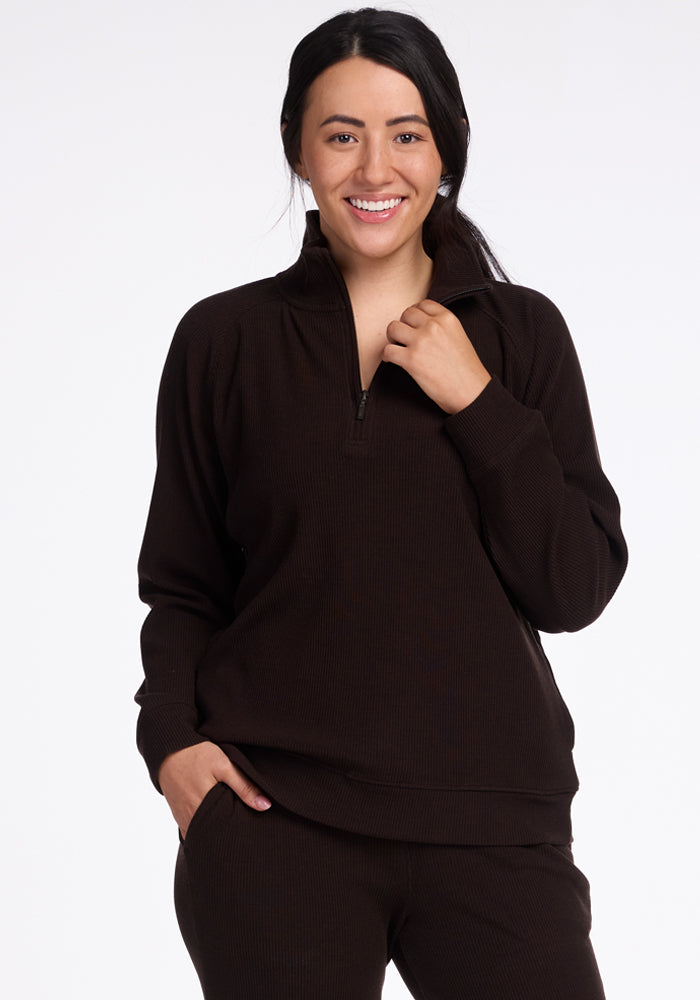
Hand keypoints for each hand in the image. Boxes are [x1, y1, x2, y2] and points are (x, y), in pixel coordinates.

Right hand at [158, 741, 271, 839]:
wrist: (168, 749)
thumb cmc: (197, 755)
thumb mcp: (224, 765)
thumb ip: (244, 786)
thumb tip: (265, 806)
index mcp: (205, 806)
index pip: (226, 832)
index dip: (239, 835)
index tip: (251, 836)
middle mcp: (192, 817)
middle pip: (214, 837)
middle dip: (228, 839)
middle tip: (243, 839)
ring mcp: (184, 818)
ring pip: (203, 836)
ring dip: (215, 836)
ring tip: (230, 834)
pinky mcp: (179, 816)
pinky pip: (192, 831)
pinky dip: (204, 832)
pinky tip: (214, 828)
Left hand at [382, 299, 490, 413]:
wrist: (472, 392)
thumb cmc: (467, 370)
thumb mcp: (459, 337)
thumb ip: (442, 327)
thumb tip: (423, 326)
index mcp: (447, 319)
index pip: (422, 304)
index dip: (415, 315)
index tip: (414, 326)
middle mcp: (433, 326)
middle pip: (405, 314)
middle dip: (403, 325)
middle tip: (404, 338)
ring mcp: (421, 341)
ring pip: (393, 328)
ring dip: (393, 338)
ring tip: (398, 348)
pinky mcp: (411, 359)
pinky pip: (387, 350)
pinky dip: (387, 356)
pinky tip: (393, 361)